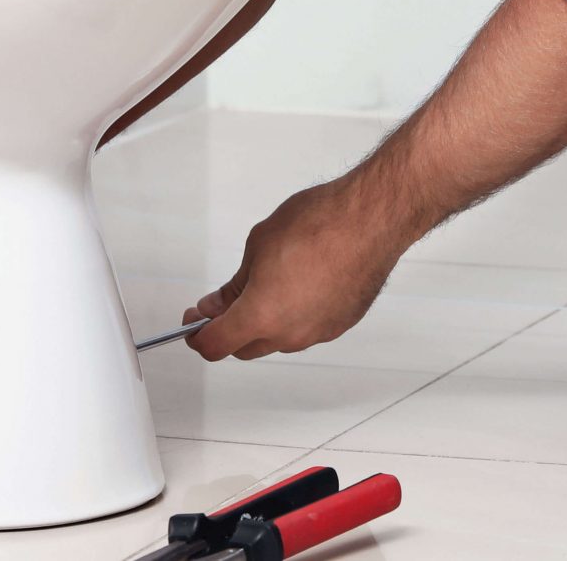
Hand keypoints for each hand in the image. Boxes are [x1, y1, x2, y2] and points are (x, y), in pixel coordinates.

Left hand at [185, 178, 414, 360]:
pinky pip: (306, 329)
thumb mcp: (258, 247)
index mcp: (260, 316)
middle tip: (223, 301)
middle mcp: (289, 334)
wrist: (372, 219)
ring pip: (278, 339)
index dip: (197, 335)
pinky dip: (294, 315)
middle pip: (245, 348)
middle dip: (230, 329)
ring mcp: (318, 333)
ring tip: (268, 283)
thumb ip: (234, 285)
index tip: (194, 322)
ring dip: (264, 322)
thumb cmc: (318, 224)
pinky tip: (299, 285)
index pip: (215, 346)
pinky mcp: (341, 324)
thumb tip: (216, 304)